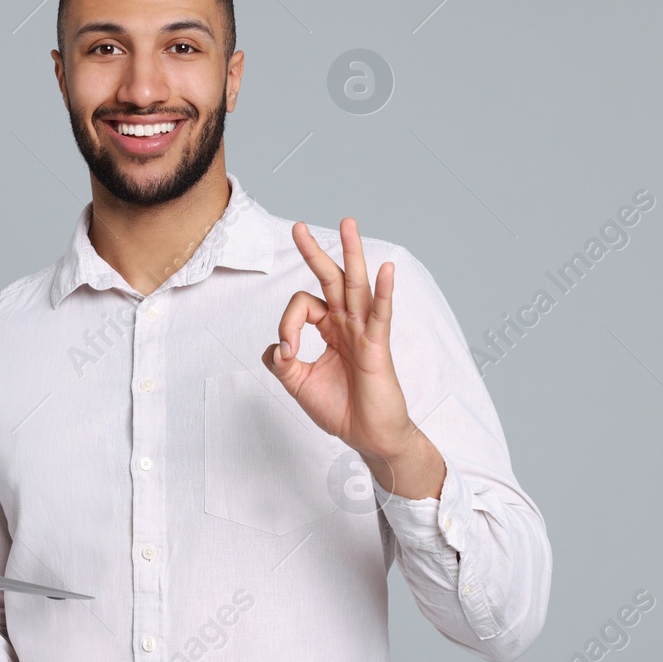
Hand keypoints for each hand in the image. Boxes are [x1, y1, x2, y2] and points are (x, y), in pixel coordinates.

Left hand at [261, 218, 444, 498]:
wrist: (368, 437)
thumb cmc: (341, 409)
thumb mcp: (298, 384)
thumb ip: (281, 362)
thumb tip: (276, 345)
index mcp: (329, 329)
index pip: (304, 306)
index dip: (289, 322)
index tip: (287, 349)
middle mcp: (347, 324)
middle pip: (331, 279)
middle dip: (315, 252)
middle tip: (299, 226)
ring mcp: (364, 332)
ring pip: (356, 286)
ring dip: (351, 254)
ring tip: (348, 224)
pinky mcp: (378, 347)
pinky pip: (381, 315)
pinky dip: (383, 292)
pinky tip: (386, 270)